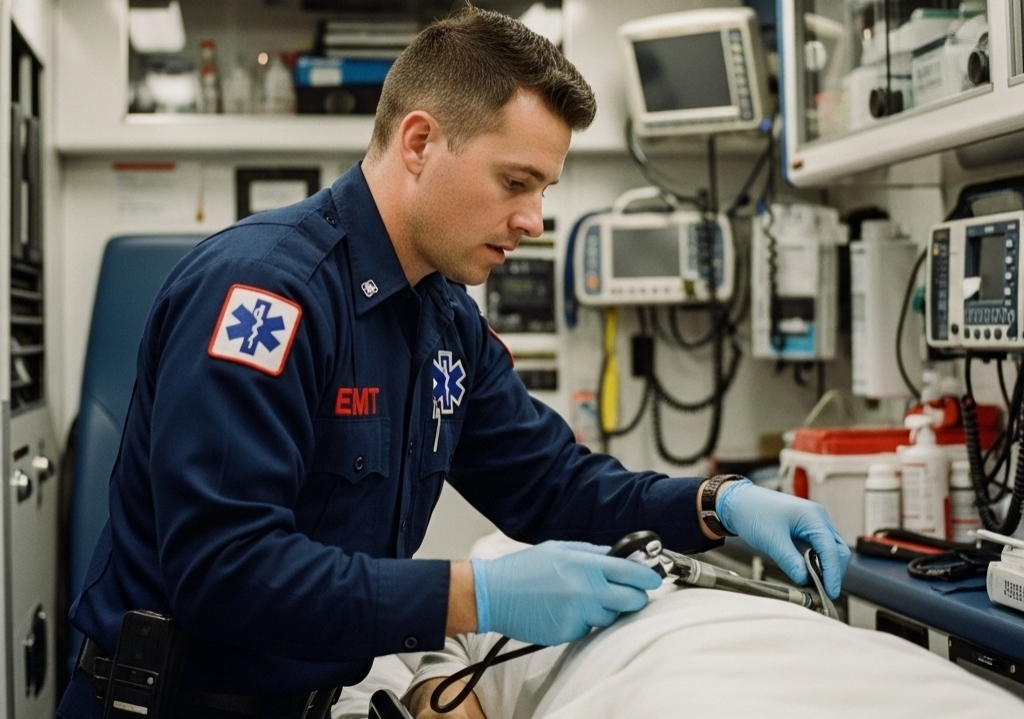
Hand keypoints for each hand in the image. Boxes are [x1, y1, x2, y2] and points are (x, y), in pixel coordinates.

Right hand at [470, 541, 661, 645]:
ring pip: (611, 618)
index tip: (654, 579)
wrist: (494, 594)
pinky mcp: (567, 633)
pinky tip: (565, 610)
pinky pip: (588, 629)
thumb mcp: (561, 549)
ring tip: (581, 599)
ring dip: (605, 610)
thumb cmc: (525, 568)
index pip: (632, 572)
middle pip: (632, 600)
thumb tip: (621, 556)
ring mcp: (577, 615)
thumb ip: (593, 553)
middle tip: (628, 593)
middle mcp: (585, 591)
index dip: (649, 577)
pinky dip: (583, 622)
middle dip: (634, 597)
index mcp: (585, 565)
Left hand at [717, 480, 850, 598]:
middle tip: (822, 590)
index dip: (832, 573)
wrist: (737, 501)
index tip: (830, 593)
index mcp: (813, 517)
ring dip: (825, 567)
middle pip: (837, 550)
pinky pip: (819, 548)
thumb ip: (790, 561)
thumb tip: (805, 580)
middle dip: (832, 571)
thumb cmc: (753, 512)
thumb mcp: (771, 540)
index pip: (831, 550)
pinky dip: (817, 562)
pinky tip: (808, 572)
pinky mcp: (806, 529)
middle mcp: (818, 518)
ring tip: (814, 583)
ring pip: (830, 550)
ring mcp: (813, 523)